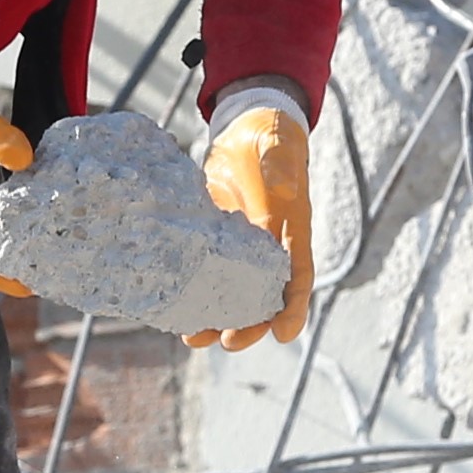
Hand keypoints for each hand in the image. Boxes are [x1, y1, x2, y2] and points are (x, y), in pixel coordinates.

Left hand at [193, 98, 311, 350]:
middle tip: (228, 342)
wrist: (246, 129)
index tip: (285, 335)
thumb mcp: (277, 153)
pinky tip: (174, 310)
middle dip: (249, 325)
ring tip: (194, 338)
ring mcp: (240, 247)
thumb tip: (283, 192)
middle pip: (263, 298)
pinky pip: (206, 273)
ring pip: (231, 293)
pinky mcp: (213, 239)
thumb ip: (281, 173)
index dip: (294, 309)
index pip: (298, 277)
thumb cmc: (271, 141)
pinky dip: (193, 293)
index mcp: (291, 232)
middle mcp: (268, 248)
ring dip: (216, 318)